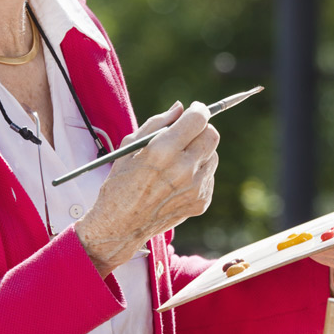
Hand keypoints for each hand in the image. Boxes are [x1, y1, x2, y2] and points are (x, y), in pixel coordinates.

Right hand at [75, 101, 219, 276]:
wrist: (121, 226)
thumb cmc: (122, 181)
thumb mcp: (131, 145)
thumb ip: (158, 122)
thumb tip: (181, 107)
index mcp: (163, 150)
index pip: (199, 119)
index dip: (198, 110)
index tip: (194, 109)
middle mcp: (183, 169)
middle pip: (212, 135)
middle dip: (201, 129)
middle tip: (188, 132)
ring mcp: (195, 188)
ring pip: (212, 155)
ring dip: (199, 152)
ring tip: (178, 161)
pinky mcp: (201, 202)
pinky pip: (209, 176)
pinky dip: (198, 173)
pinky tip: (178, 180)